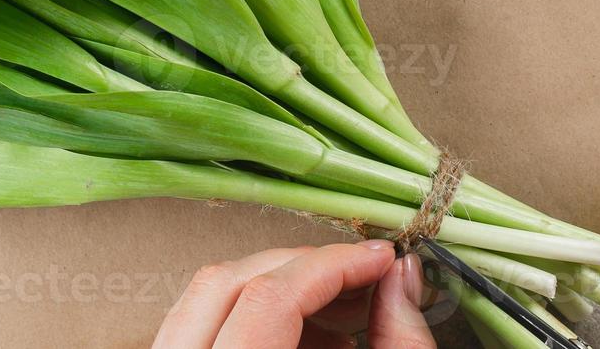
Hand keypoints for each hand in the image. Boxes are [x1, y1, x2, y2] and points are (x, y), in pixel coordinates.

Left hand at [152, 240, 435, 347]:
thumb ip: (398, 342)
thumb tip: (401, 277)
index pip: (268, 300)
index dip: (331, 267)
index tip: (379, 259)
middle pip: (224, 284)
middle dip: (301, 269)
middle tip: (361, 277)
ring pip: (203, 302)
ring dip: (276, 293)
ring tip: (342, 320)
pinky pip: (198, 333)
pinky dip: (252, 322)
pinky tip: (311, 342)